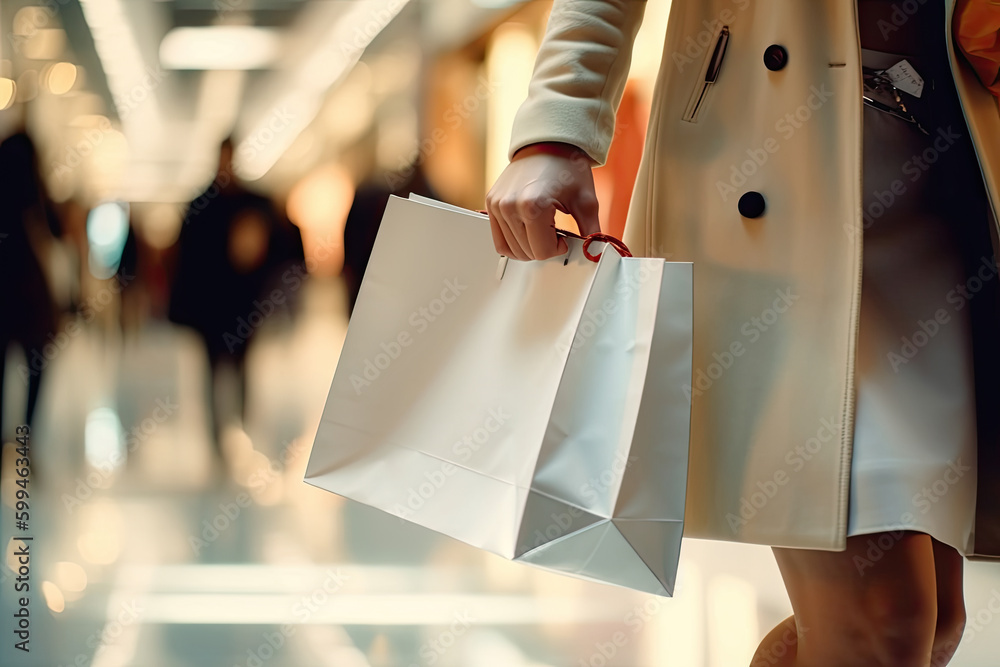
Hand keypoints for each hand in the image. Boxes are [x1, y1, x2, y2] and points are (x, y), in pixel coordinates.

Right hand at [485, 142, 600, 260]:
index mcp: (532, 205)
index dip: (558, 248)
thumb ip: (592, 232)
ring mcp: (497, 205)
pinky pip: (499, 241)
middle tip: (555, 230)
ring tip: (542, 228)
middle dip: (545, 247)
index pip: (542, 252)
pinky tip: (529, 231)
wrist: (547, 143)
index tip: (564, 236)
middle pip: (527, 253)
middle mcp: (510, 206)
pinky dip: (515, 243)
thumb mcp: (587, 201)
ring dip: (530, 246)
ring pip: (512, 250)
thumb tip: (593, 252)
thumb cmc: (566, 167)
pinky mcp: (491, 204)